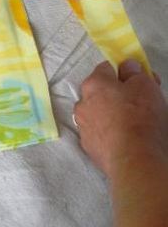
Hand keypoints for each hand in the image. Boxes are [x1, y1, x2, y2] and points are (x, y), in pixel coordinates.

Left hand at [74, 60, 167, 178]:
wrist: (134, 159)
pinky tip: (124, 139)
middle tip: (139, 103)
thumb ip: (134, 72)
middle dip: (117, 95)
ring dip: (111, 115)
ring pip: (98, 114)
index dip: (125, 72)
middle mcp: (82, 103)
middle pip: (100, 92)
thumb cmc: (140, 117)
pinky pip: (99, 134)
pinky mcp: (88, 148)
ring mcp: (83, 127)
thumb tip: (127, 67)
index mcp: (94, 84)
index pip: (107, 69)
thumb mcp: (145, 85)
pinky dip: (109, 134)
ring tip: (132, 124)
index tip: (140, 81)